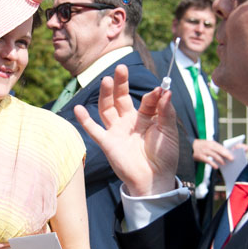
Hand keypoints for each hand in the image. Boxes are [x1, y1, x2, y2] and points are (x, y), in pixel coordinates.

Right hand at [73, 65, 179, 195]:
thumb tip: (165, 91)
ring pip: (107, 109)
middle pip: (121, 98)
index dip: (153, 94)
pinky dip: (85, 120)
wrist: (154, 180)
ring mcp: (117, 131)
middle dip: (120, 83)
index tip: (160, 90)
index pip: (146, 100)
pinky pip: (94, 130)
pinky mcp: (108, 143)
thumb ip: (166, 111)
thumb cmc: (164, 156)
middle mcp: (129, 122)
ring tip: (106, 80)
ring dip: (106, 95)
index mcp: (146, 118)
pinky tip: (78, 108)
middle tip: (121, 68)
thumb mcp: (169, 131)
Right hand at [192, 139, 243, 168]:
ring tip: (224, 163)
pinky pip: (208, 160)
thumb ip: (215, 148)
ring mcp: (204, 151)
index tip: (232, 155)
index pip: (221, 147)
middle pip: (219, 151)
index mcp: (211, 143)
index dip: (227, 151)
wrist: (188, 145)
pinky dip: (212, 164)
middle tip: (231, 159)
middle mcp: (208, 146)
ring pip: (214, 155)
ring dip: (220, 160)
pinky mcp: (200, 156)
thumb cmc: (200, 146)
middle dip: (226, 155)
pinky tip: (216, 167)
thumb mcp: (208, 144)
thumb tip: (224, 154)